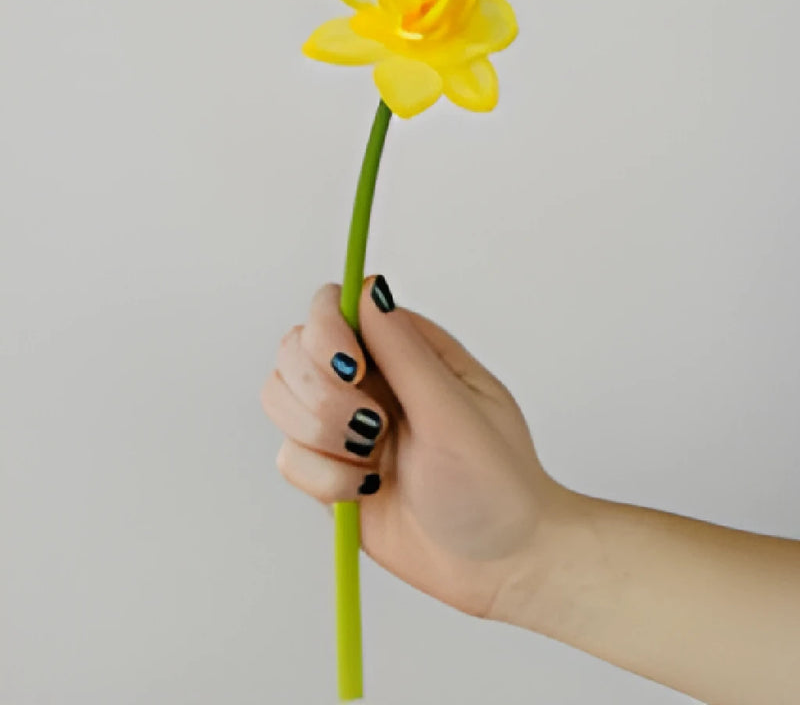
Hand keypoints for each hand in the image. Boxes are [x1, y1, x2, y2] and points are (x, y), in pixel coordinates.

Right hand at [259, 274, 562, 619]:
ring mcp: (346, 426)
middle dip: (322, 395)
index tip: (354, 370)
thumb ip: (405, 350)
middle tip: (373, 427)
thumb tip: (369, 287)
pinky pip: (290, 458)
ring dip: (320, 436)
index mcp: (406, 351)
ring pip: (281, 401)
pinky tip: (366, 492)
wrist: (499, 563)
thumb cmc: (495, 483)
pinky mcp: (330, 471)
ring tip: (372, 462)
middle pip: (294, 350)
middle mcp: (370, 380)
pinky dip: (324, 480)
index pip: (333, 307)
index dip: (327, 331)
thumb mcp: (454, 411)